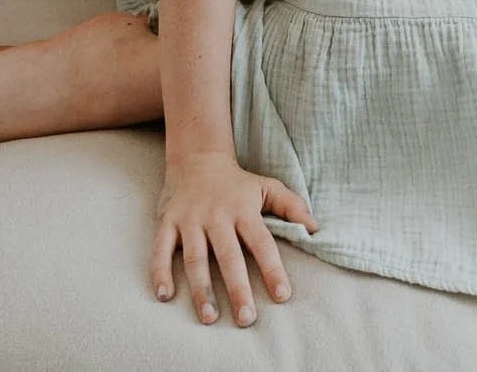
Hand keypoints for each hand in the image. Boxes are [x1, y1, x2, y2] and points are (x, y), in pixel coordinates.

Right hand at [152, 151, 317, 326]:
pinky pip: (160, 249)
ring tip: (209, 318)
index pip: (262, 243)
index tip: (282, 296)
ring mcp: (190, 220)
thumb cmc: (237, 182)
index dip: (273, 269)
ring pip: (195, 258)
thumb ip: (292, 207)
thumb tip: (316, 229)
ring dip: (201, 289)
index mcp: (243, 210)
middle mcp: (216, 216)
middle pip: (229, 257)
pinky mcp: (167, 222)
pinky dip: (160, 272)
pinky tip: (165, 296)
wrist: (197, 158)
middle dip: (237, 289)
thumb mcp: (267, 187)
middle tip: (246, 319)